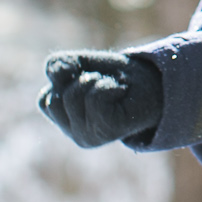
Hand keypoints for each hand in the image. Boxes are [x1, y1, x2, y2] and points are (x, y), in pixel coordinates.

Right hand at [38, 50, 164, 147]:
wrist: (156, 85)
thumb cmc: (118, 77)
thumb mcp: (82, 64)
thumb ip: (60, 65)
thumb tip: (54, 72)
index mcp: (67, 123)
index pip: (45, 100)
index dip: (64, 80)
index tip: (88, 79)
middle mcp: (75, 135)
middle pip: (54, 99)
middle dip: (78, 80)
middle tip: (102, 83)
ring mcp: (90, 137)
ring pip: (73, 96)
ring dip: (96, 81)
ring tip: (113, 88)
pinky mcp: (108, 131)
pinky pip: (94, 98)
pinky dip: (108, 86)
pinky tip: (120, 93)